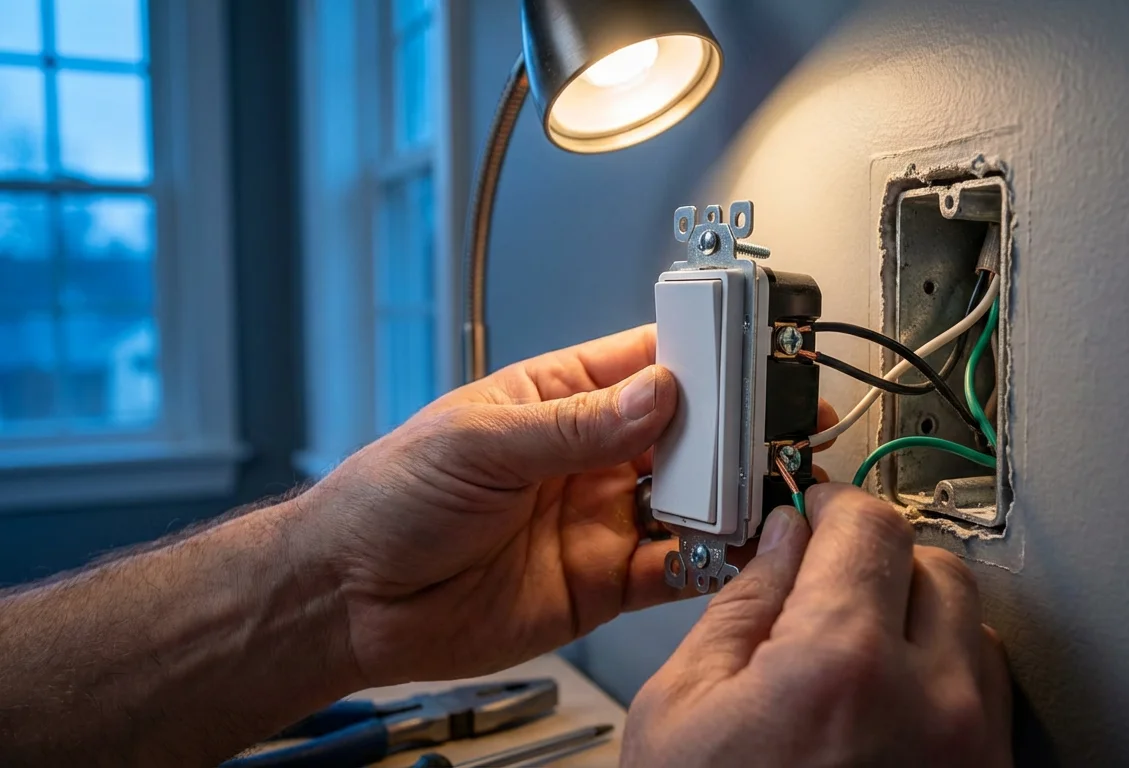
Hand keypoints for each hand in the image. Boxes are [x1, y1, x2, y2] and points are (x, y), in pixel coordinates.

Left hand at [295, 325, 836, 686]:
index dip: (703, 355)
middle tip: (774, 427)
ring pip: (691, 499)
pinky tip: (729, 549)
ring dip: (728, 495)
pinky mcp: (604, 582)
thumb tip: (655, 394)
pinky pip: (674, 568)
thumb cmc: (389, 500)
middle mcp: (590, 455)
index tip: (750, 353)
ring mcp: (601, 518)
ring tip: (762, 487)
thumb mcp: (477, 444)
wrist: (348, 601)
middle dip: (732, 429)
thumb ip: (571, 426)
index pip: (648, 361)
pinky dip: (710, 561)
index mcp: (558, 398)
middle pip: (687, 431)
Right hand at [622, 484, 1011, 767]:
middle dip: (875, 557)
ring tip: (852, 647)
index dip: (832, 502)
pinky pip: (985, 692)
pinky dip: (941, 673)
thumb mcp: (682, 709)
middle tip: (825, 578)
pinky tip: (884, 698)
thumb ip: (740, 606)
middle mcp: (929, 705)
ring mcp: (970, 752)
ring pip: (971, 623)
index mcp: (840, 667)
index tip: (816, 507)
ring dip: (915, 614)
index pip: (869, 524)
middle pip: (932, 562)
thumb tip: (779, 542)